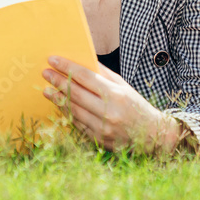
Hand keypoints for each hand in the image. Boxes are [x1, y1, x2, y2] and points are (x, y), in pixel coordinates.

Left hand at [41, 56, 183, 153]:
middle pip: (76, 93)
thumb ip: (104, 74)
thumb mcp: (124, 86)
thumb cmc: (137, 106)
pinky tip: (60, 104)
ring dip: (58, 99)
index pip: (85, 76)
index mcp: (116, 94)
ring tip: (47, 89)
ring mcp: (103, 128)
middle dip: (58, 81)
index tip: (52, 59)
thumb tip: (82, 61)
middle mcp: (109, 112)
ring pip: (73, 110)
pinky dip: (67, 113)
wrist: (154, 136)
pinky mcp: (99, 140)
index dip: (67, 67)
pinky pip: (77, 124)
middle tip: (45, 73)